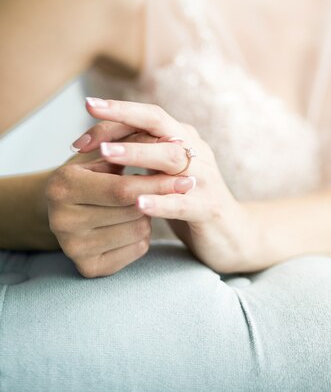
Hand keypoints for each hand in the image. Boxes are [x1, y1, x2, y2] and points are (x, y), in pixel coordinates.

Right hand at [45, 150, 190, 277]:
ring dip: (148, 216)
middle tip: (154, 190)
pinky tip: (130, 224)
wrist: (64, 208)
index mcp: (63, 186)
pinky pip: (136, 250)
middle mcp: (62, 220)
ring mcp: (73, 247)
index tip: (186, 177)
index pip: (122, 189)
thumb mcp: (105, 155)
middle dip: (153, 199)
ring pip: (138, 231)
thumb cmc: (93, 174)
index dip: (156, 184)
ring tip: (136, 205)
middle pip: (132, 212)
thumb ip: (136, 148)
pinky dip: (143, 235)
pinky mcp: (88, 267)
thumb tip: (178, 144)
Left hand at [72, 97, 249, 273]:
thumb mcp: (163, 172)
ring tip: (107, 154)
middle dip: (124, 115)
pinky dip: (161, 201)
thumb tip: (97, 139)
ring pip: (171, 157)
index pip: (148, 116)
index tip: (86, 110)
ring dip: (137, 153)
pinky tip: (138, 203)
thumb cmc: (187, 199)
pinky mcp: (209, 207)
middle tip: (90, 109)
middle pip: (159, 124)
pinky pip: (183, 202)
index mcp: (182, 139)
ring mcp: (204, 177)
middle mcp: (195, 150)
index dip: (116, 113)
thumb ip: (141, 153)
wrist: (233, 234)